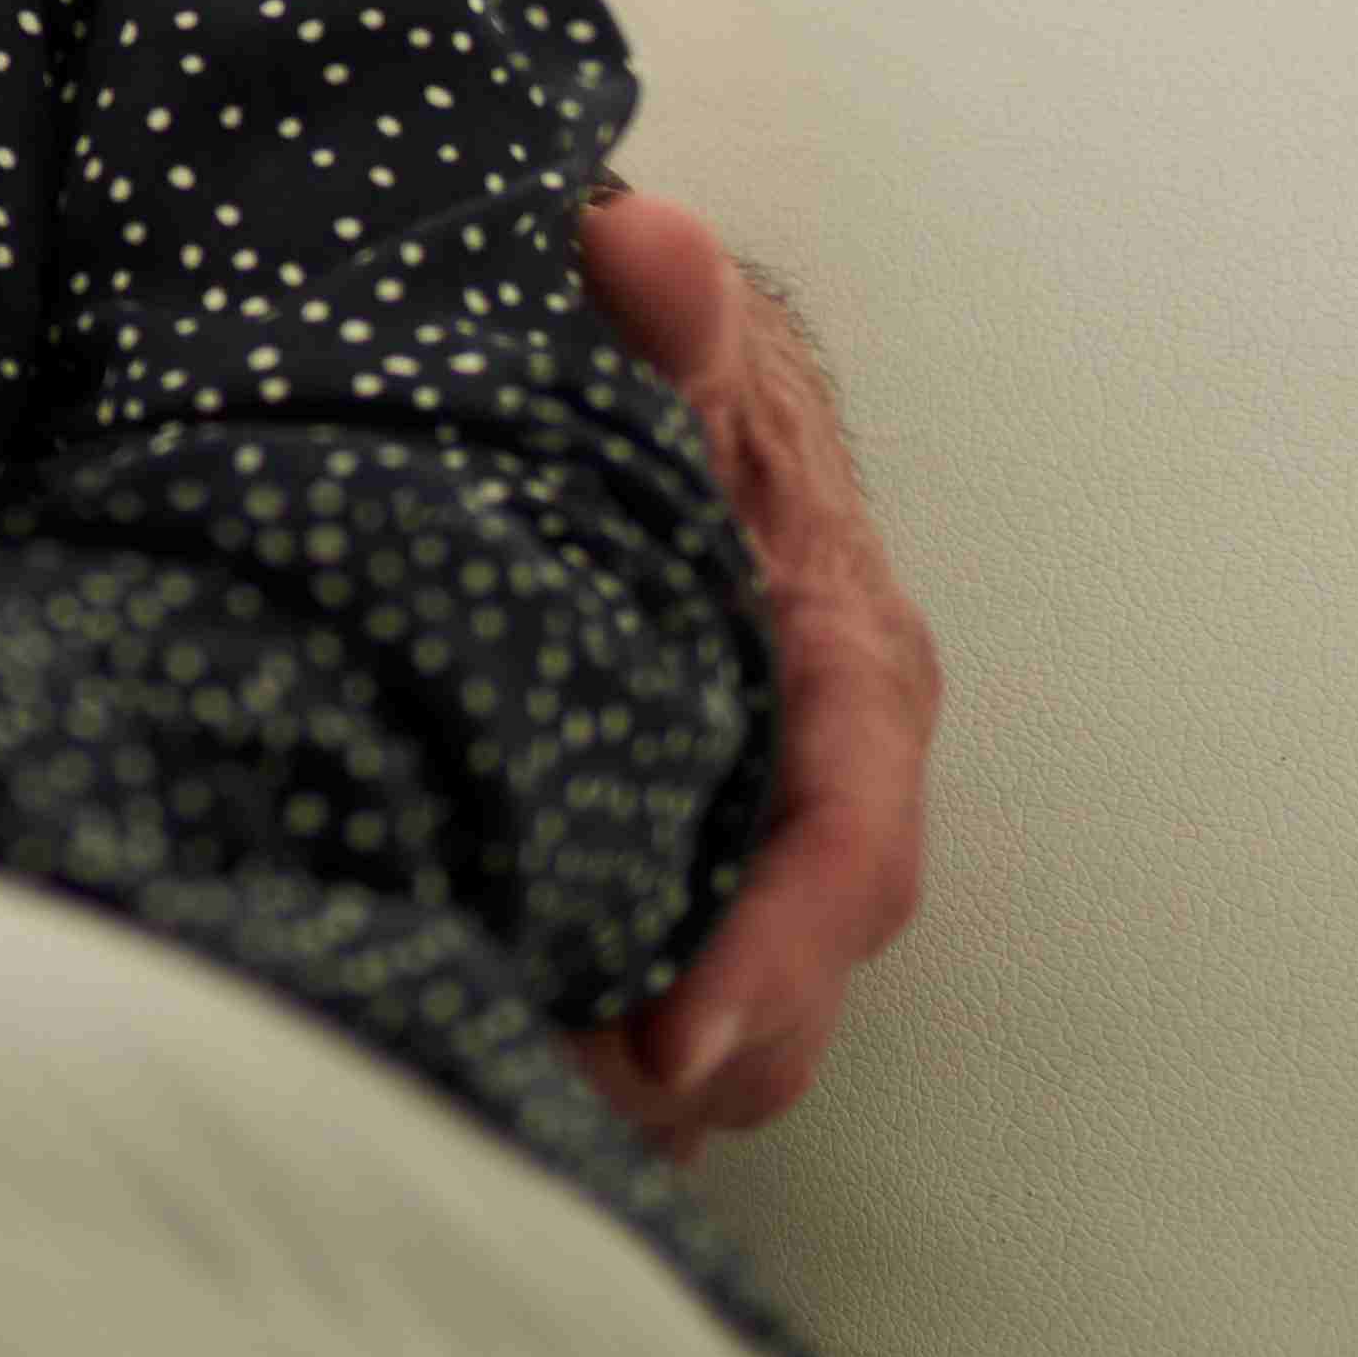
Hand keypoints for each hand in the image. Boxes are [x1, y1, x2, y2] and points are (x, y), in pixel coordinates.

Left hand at [569, 186, 938, 1152]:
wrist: (669, 363)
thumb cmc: (671, 358)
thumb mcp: (667, 325)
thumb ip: (659, 305)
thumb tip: (643, 249)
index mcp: (848, 657)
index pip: (842, 838)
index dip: (772, 952)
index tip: (677, 1040)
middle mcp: (833, 759)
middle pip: (805, 958)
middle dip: (704, 1057)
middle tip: (562, 1105)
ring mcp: (768, 808)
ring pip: (749, 990)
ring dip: (653, 1072)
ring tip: (520, 1106)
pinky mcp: (697, 833)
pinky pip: (680, 958)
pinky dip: (616, 1028)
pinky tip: (508, 1051)